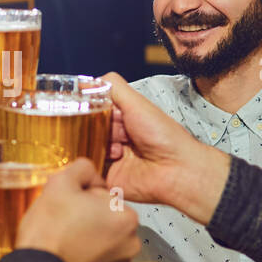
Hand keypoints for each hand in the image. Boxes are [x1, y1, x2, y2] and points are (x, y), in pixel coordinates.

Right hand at [15, 158, 140, 261]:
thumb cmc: (49, 235)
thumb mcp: (60, 183)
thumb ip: (81, 168)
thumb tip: (88, 170)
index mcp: (125, 217)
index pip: (104, 196)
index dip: (81, 198)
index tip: (67, 207)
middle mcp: (130, 243)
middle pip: (106, 219)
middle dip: (88, 218)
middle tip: (64, 223)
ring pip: (104, 241)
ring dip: (88, 239)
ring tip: (65, 241)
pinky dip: (87, 260)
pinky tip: (69, 257)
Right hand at [101, 72, 230, 224]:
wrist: (176, 170)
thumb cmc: (164, 136)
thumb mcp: (137, 103)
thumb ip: (113, 88)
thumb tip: (86, 83)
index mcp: (123, 119)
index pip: (94, 111)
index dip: (93, 110)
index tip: (95, 111)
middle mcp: (115, 138)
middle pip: (87, 129)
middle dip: (94, 129)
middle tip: (112, 132)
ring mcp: (110, 158)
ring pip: (85, 149)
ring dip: (96, 147)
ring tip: (117, 150)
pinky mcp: (106, 177)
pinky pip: (88, 170)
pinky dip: (92, 165)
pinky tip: (109, 160)